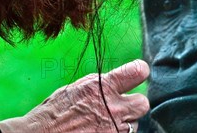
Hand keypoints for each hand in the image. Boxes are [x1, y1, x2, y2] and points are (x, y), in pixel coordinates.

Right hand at [0, 60, 149, 132]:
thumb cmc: (53, 112)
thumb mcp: (76, 88)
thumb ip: (101, 84)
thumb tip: (118, 81)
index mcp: (102, 86)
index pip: (139, 71)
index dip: (138, 72)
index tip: (136, 74)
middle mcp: (112, 108)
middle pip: (143, 103)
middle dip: (134, 104)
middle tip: (121, 107)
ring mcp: (113, 130)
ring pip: (134, 125)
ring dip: (122, 124)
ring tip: (101, 124)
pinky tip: (97, 132)